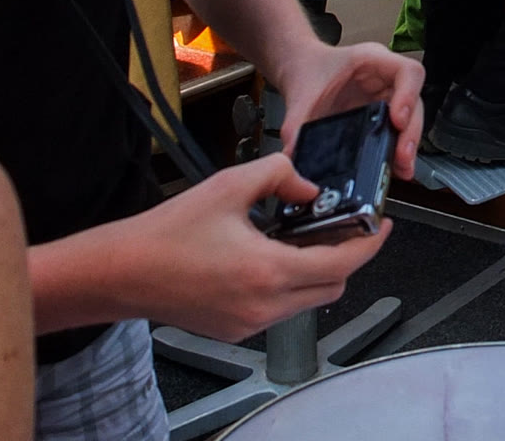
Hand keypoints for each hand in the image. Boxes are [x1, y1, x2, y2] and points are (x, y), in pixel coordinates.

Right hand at [74, 153, 387, 341]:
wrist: (122, 271)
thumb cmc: (167, 233)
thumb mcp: (229, 185)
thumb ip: (280, 174)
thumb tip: (309, 186)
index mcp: (268, 270)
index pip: (342, 263)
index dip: (370, 243)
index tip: (382, 225)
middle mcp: (264, 305)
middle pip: (333, 286)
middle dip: (347, 257)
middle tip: (347, 227)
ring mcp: (249, 324)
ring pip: (308, 301)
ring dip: (317, 271)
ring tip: (305, 238)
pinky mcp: (235, 330)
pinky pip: (281, 310)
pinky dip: (289, 285)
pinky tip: (273, 256)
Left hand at [278, 40, 425, 178]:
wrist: (301, 70)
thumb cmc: (309, 70)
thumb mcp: (301, 94)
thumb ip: (296, 124)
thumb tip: (292, 155)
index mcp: (372, 61)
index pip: (408, 72)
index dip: (409, 96)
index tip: (398, 120)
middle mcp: (386, 78)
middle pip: (414, 101)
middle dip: (410, 131)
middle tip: (402, 156)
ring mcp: (386, 96)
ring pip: (410, 119)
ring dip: (407, 144)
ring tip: (401, 168)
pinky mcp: (382, 114)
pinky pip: (397, 130)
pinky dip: (396, 149)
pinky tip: (394, 166)